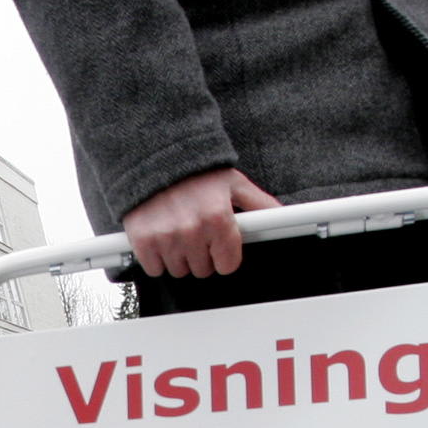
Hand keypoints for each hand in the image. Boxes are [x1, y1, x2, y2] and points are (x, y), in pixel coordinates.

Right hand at [122, 167, 281, 278]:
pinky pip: (155, 269)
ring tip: (177, 232)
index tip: (218, 246)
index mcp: (218, 218)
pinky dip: (156, 258)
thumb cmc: (196, 171)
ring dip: (179, 257)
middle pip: (202, 269)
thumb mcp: (233, 183)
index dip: (224, 256)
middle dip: (201, 255)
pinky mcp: (143, 241)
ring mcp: (166, 237)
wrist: (156, 157)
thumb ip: (259, 204)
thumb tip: (284, 216)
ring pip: (179, 271)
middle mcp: (193, 230)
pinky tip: (160, 238)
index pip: (227, 265)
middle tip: (195, 233)